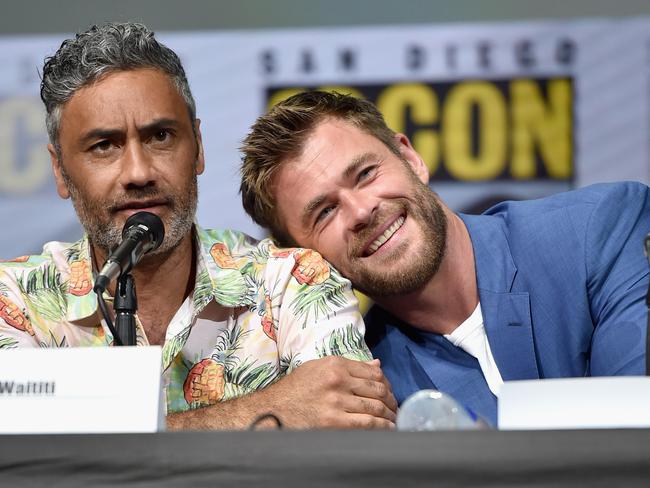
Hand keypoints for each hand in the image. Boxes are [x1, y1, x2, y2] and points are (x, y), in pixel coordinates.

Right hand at [269, 356, 397, 428]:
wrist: (273, 410)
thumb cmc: (295, 389)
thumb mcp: (318, 368)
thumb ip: (348, 366)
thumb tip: (377, 366)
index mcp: (334, 365)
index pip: (372, 373)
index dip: (386, 383)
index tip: (389, 392)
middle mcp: (337, 380)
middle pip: (377, 389)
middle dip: (391, 400)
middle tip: (395, 407)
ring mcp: (336, 402)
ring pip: (376, 406)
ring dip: (389, 414)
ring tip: (393, 419)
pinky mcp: (334, 422)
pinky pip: (368, 423)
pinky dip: (382, 426)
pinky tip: (387, 428)